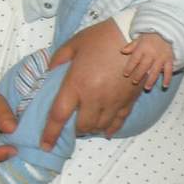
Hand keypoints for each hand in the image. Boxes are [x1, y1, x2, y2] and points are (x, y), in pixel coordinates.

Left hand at [42, 19, 142, 147]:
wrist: (139, 38)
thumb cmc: (102, 38)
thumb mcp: (73, 44)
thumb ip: (57, 60)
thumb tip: (49, 73)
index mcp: (77, 84)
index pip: (59, 115)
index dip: (50, 133)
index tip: (44, 145)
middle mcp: (95, 98)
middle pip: (82, 126)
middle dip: (75, 129)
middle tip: (71, 123)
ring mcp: (114, 102)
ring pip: (100, 126)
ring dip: (91, 128)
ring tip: (86, 123)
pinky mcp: (128, 101)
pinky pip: (118, 122)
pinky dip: (110, 128)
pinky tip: (105, 130)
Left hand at [122, 33, 175, 89]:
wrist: (166, 33)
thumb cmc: (149, 38)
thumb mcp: (139, 39)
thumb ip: (131, 46)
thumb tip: (122, 51)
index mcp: (142, 48)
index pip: (134, 59)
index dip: (129, 67)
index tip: (125, 74)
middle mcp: (151, 54)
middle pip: (144, 66)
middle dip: (139, 75)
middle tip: (134, 82)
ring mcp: (161, 58)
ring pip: (155, 71)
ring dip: (151, 80)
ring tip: (146, 88)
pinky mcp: (169, 60)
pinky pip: (169, 70)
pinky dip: (167, 78)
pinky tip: (164, 86)